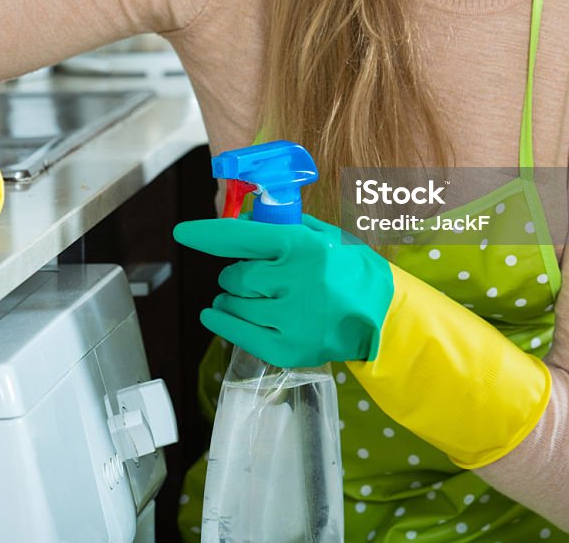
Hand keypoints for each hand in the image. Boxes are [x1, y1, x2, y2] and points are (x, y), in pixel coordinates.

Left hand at [173, 214, 393, 368]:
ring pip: (235, 304)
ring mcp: (292, 319)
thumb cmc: (352, 271)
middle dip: (234, 273)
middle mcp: (296, 281)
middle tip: (245, 275)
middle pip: (237, 275)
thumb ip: (284, 226)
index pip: (243, 237)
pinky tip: (216, 314)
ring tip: (237, 295)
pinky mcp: (290, 349)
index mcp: (303, 247)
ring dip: (228, 297)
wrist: (385, 318)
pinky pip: (240, 333)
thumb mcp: (325, 237)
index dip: (208, 234)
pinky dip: (223, 322)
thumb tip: (244, 219)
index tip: (183, 232)